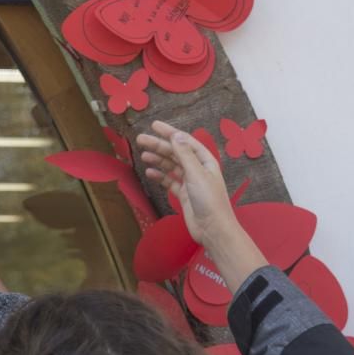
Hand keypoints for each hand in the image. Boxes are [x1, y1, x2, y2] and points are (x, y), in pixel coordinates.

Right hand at [137, 121, 238, 246]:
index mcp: (205, 161)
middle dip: (159, 146)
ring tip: (143, 155)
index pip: (185, 141)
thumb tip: (176, 135)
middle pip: (176, 153)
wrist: (213, 229)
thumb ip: (185, 155)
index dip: (170, 132)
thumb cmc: (209, 200)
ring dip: (158, 160)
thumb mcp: (196, 174)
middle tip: (140, 140)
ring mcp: (191, 182)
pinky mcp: (184, 195)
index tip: (154, 125)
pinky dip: (160, 176)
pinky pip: (170, 181)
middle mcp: (198, 169)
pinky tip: (150, 172)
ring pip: (172, 166)